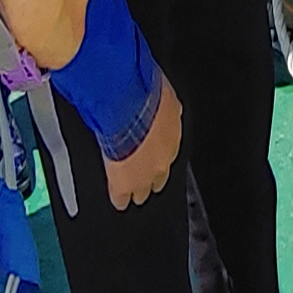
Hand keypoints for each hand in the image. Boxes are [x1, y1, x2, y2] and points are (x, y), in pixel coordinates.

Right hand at [103, 78, 180, 208]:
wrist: (125, 105)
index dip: (159, 152)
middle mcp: (165, 156)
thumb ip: (162, 99)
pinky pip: (122, 197)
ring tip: (134, 193)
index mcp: (173, 132)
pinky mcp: (125, 183)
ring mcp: (146, 173)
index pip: (169, 149)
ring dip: (139, 189)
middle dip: (154, 176)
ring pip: (145, 189)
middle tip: (145, 175)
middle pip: (161, 174)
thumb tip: (159, 91)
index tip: (153, 152)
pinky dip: (119, 198)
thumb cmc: (141, 92)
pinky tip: (118, 201)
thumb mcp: (160, 91)